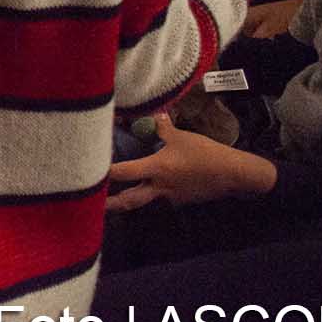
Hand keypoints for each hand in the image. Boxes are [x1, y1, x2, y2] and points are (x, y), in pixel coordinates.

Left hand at [106, 115, 275, 212]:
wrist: (234, 175)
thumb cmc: (206, 154)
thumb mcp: (182, 137)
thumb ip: (163, 128)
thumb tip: (154, 115)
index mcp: (156, 169)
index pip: (123, 173)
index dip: (104, 174)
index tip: (86, 173)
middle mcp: (159, 187)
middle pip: (129, 201)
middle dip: (110, 205)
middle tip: (92, 205)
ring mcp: (170, 198)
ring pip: (144, 201)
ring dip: (129, 200)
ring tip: (112, 198)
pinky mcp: (180, 201)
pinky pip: (161, 198)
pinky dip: (152, 194)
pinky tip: (150, 188)